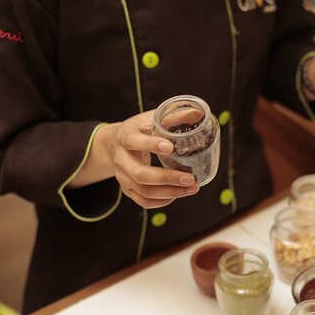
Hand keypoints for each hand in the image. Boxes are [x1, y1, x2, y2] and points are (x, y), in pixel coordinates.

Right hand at [67, 110, 199, 207]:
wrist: (116, 144)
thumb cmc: (140, 129)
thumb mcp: (152, 117)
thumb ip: (173, 116)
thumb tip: (199, 113)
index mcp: (125, 136)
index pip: (134, 141)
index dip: (150, 145)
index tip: (170, 147)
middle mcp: (121, 159)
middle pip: (139, 174)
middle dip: (166, 178)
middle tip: (190, 178)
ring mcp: (122, 177)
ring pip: (144, 191)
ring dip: (170, 192)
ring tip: (192, 188)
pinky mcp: (127, 189)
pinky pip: (143, 201)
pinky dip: (162, 202)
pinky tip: (177, 195)